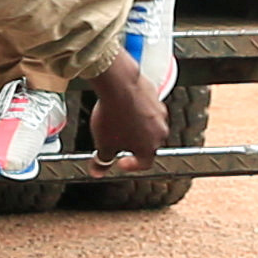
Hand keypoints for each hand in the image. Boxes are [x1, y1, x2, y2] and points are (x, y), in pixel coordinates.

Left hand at [75, 47, 172, 167]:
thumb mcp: (103, 145)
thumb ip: (102, 161)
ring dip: (136, 127)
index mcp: (150, 148)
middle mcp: (160, 132)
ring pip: (148, 126)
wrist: (118, 84)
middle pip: (147, 144)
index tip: (120, 161)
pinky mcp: (156, 97)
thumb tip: (97, 172)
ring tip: (118, 122)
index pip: (144, 164)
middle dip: (132, 145)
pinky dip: (137, 111)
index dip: (131, 165)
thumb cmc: (113, 115)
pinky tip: (122, 107)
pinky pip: (147, 109)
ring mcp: (160, 113)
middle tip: (116, 140)